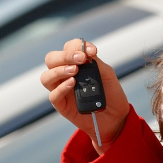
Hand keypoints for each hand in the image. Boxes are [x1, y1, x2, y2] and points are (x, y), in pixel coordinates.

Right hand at [40, 38, 129, 153]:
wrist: (116, 117)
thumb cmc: (110, 93)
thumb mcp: (107, 75)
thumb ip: (96, 62)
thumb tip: (86, 52)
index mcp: (75, 63)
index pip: (68, 48)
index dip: (77, 46)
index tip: (92, 51)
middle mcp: (64, 74)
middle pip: (51, 59)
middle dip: (64, 56)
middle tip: (80, 59)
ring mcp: (61, 89)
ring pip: (46, 76)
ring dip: (59, 70)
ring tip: (74, 70)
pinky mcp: (61, 105)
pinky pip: (53, 95)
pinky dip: (61, 87)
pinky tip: (73, 83)